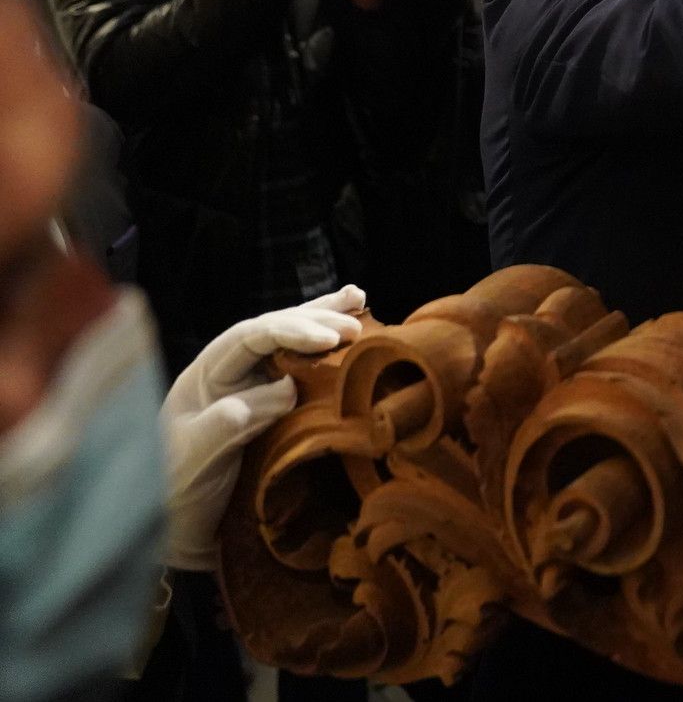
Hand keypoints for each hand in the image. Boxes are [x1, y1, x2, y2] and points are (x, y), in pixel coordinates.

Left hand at [160, 284, 367, 569]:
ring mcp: (249, 386)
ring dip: (322, 319)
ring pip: (288, 340)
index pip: (250, 337)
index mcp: (205, 375)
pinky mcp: (270, 404)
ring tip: (358, 299)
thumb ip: (232, 420)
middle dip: (314, 322)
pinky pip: (299, 366)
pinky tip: (347, 328)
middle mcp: (228, 372)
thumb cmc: (176, 493)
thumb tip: (287, 388)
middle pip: (274, 329)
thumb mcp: (196, 457)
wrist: (179, 531)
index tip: (329, 341)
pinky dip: (322, 347)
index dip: (291, 332)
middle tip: (354, 328)